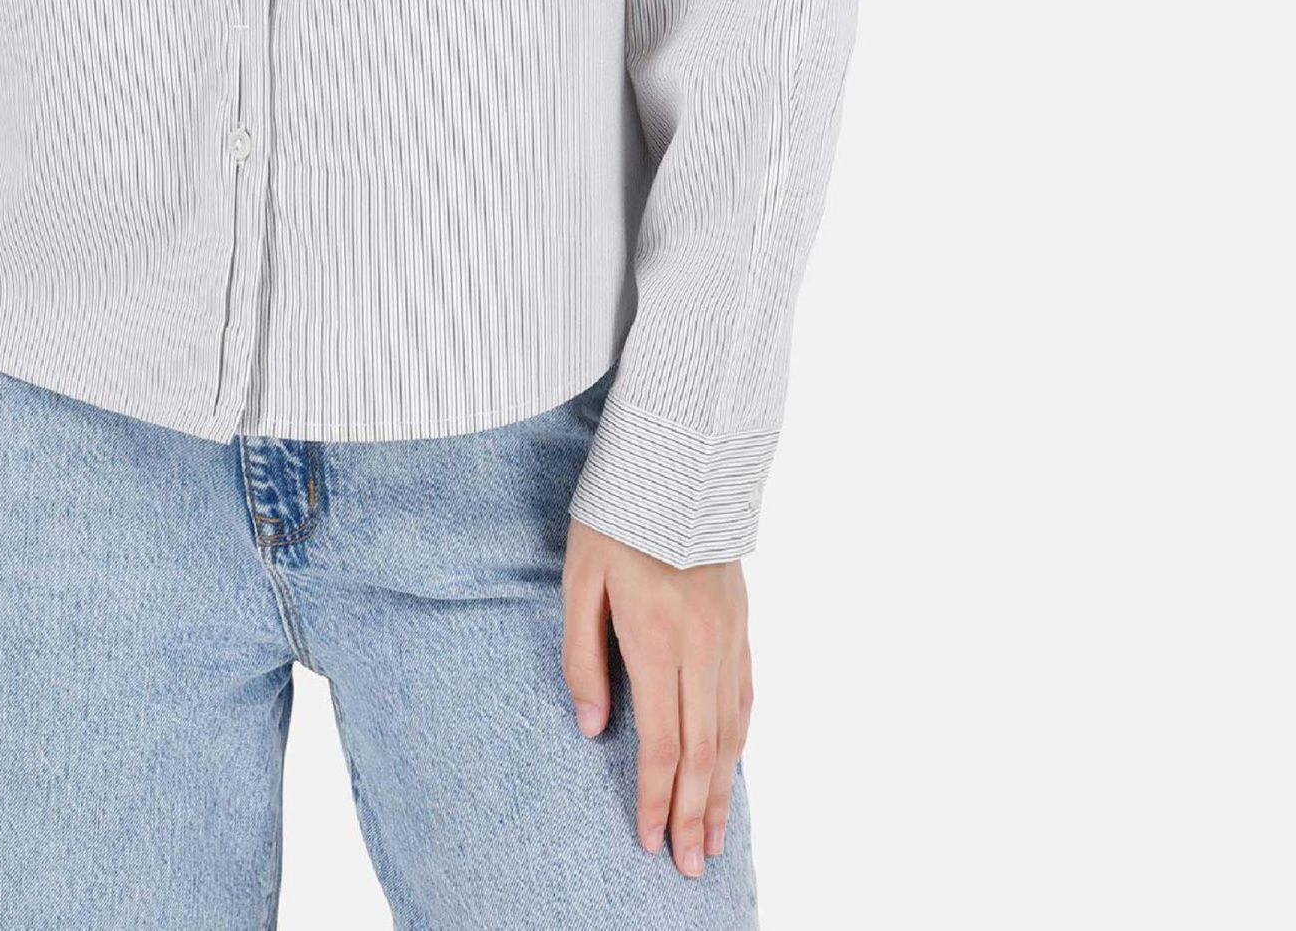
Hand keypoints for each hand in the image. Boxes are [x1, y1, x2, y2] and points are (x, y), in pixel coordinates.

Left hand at [560, 517, 751, 879]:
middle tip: (689, 866)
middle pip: (701, 752)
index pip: (660, 744)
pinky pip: (745, 696)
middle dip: (693, 815)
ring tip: (714, 837)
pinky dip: (739, 742)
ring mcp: (728, 637)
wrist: (678, 460)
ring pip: (730, 732)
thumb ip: (583, 658)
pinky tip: (732, 767)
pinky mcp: (742, 623)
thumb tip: (591, 727)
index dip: (655, 799)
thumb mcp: (579, 581)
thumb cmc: (616, 517)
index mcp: (656, 640)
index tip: (648, 841)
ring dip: (722, 790)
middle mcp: (701, 647)